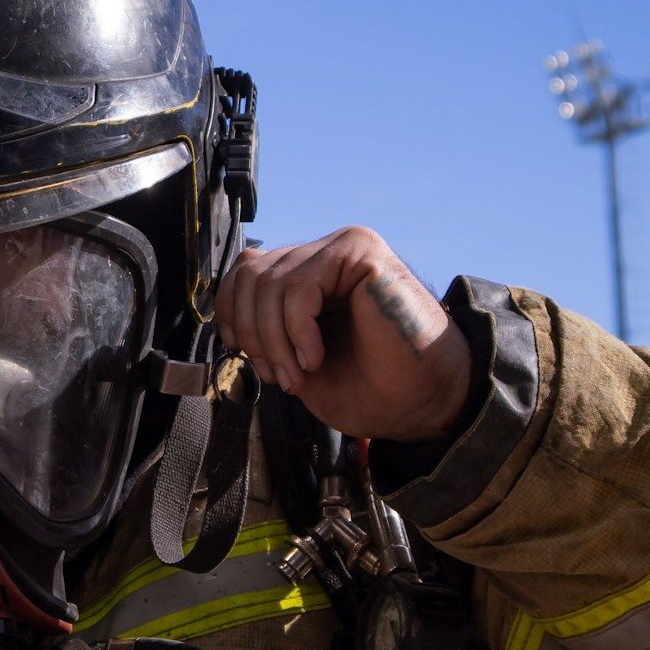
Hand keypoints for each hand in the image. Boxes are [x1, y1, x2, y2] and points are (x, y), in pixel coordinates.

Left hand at [215, 227, 471, 441]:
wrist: (421, 402)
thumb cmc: (368, 386)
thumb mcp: (294, 359)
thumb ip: (264, 329)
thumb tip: (228, 319)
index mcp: (308, 274)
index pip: (243, 273)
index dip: (234, 318)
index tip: (255, 361)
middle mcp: (324, 252)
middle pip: (250, 276)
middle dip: (254, 335)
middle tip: (280, 376)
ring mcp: (343, 247)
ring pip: (270, 283)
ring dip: (276, 341)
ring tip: (300, 374)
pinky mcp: (361, 252)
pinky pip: (300, 287)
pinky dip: (297, 331)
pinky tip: (315, 358)